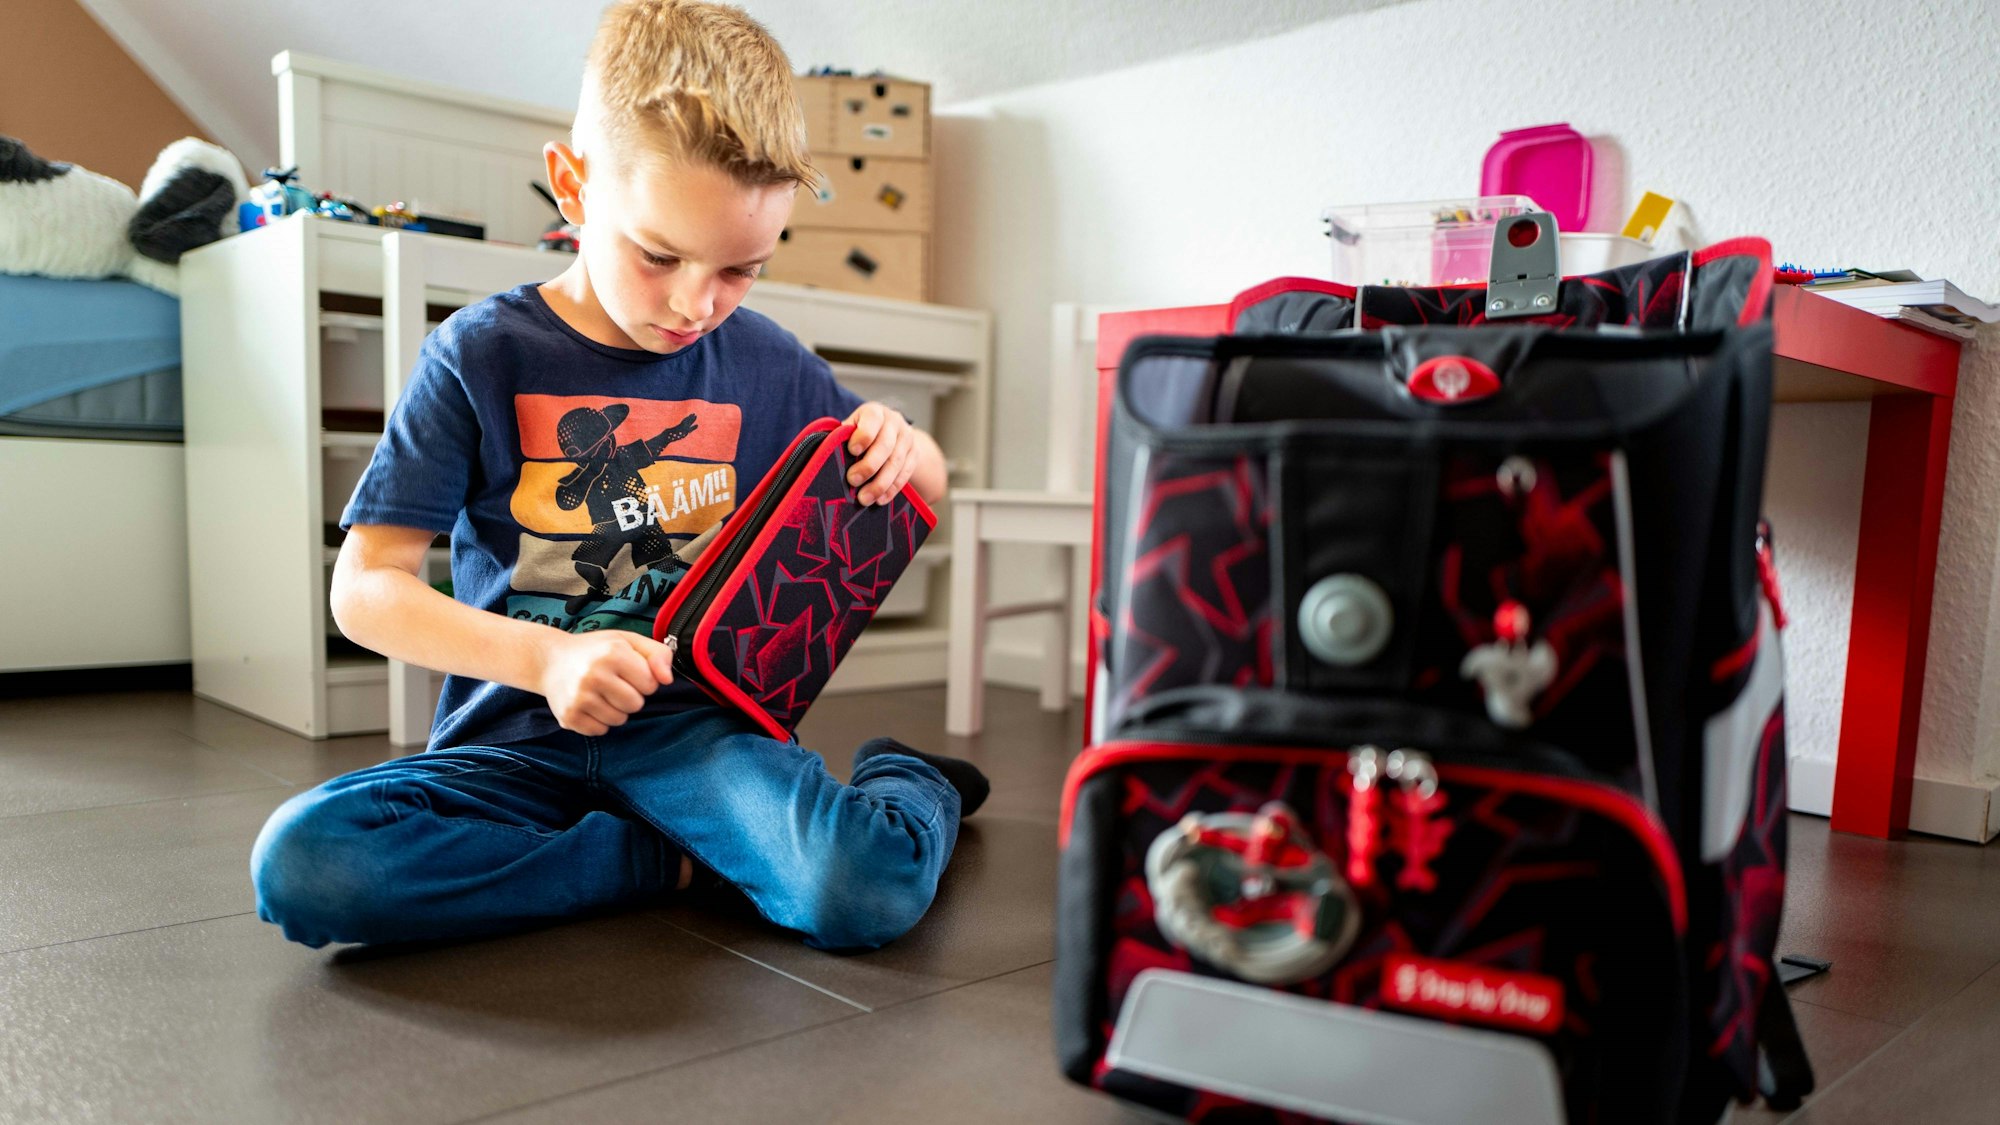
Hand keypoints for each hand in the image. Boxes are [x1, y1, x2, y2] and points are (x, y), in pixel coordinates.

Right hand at [535, 630, 675, 735]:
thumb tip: (667, 679)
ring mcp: (579, 697)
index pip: (651, 684)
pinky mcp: (569, 716)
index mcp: (613, 653)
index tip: (628, 672)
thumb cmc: (596, 651)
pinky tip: (589, 704)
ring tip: (601, 693)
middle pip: (636, 705)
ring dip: (615, 710)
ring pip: (619, 720)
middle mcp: (594, 675)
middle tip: (613, 683)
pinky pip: (600, 730)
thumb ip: (658, 654)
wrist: (550, 660)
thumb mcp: (628, 641)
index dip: (643, 680)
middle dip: (630, 696)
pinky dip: (599, 721)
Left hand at [842, 402, 918, 505]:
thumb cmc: (860, 432)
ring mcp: (907, 438)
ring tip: (864, 498)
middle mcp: (894, 422)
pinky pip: (905, 474)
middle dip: (869, 465)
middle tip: (853, 480)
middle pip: (885, 445)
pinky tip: (880, 499)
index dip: (863, 436)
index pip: (872, 422)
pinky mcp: (914, 454)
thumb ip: (842, 437)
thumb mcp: (851, 427)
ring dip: (880, 483)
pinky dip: (892, 489)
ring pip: (896, 463)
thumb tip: (827, 453)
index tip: (852, 451)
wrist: (891, 431)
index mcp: (875, 412)